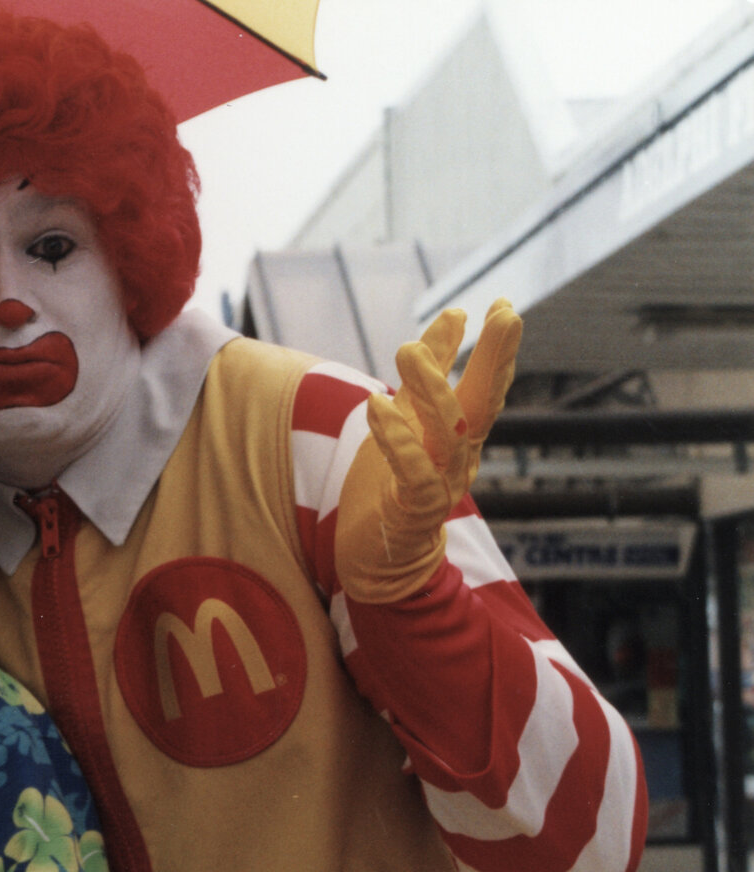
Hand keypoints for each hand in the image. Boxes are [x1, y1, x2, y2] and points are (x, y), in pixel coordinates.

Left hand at [335, 298, 520, 603]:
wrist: (376, 555)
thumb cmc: (392, 482)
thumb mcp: (407, 416)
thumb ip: (429, 370)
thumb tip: (455, 313)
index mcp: (461, 434)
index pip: (487, 386)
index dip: (497, 349)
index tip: (504, 306)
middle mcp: (460, 457)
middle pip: (484, 404)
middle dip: (495, 359)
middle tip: (504, 315)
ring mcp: (442, 484)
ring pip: (448, 434)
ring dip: (431, 390)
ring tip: (407, 350)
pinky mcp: (414, 509)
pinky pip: (414, 473)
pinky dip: (397, 440)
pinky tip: (378, 406)